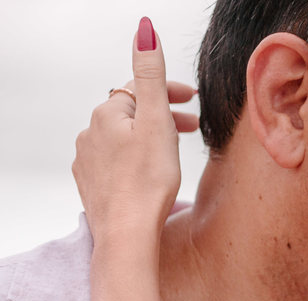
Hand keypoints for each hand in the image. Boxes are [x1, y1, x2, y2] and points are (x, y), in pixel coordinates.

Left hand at [72, 17, 198, 240]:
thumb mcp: (157, 122)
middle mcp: (90, 133)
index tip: (194, 101)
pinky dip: (133, 160)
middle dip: (161, 116)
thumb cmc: (147, 182)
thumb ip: (152, 76)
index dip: (169, 93)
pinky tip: (148, 175)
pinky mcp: (91, 185)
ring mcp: (88, 161)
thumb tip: (145, 32)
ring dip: (147, 139)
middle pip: (132, 114)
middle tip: (192, 127)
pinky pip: (114, 162)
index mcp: (107, 115)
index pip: (140, 91)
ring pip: (122, 139)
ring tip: (172, 154)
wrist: (127, 234)